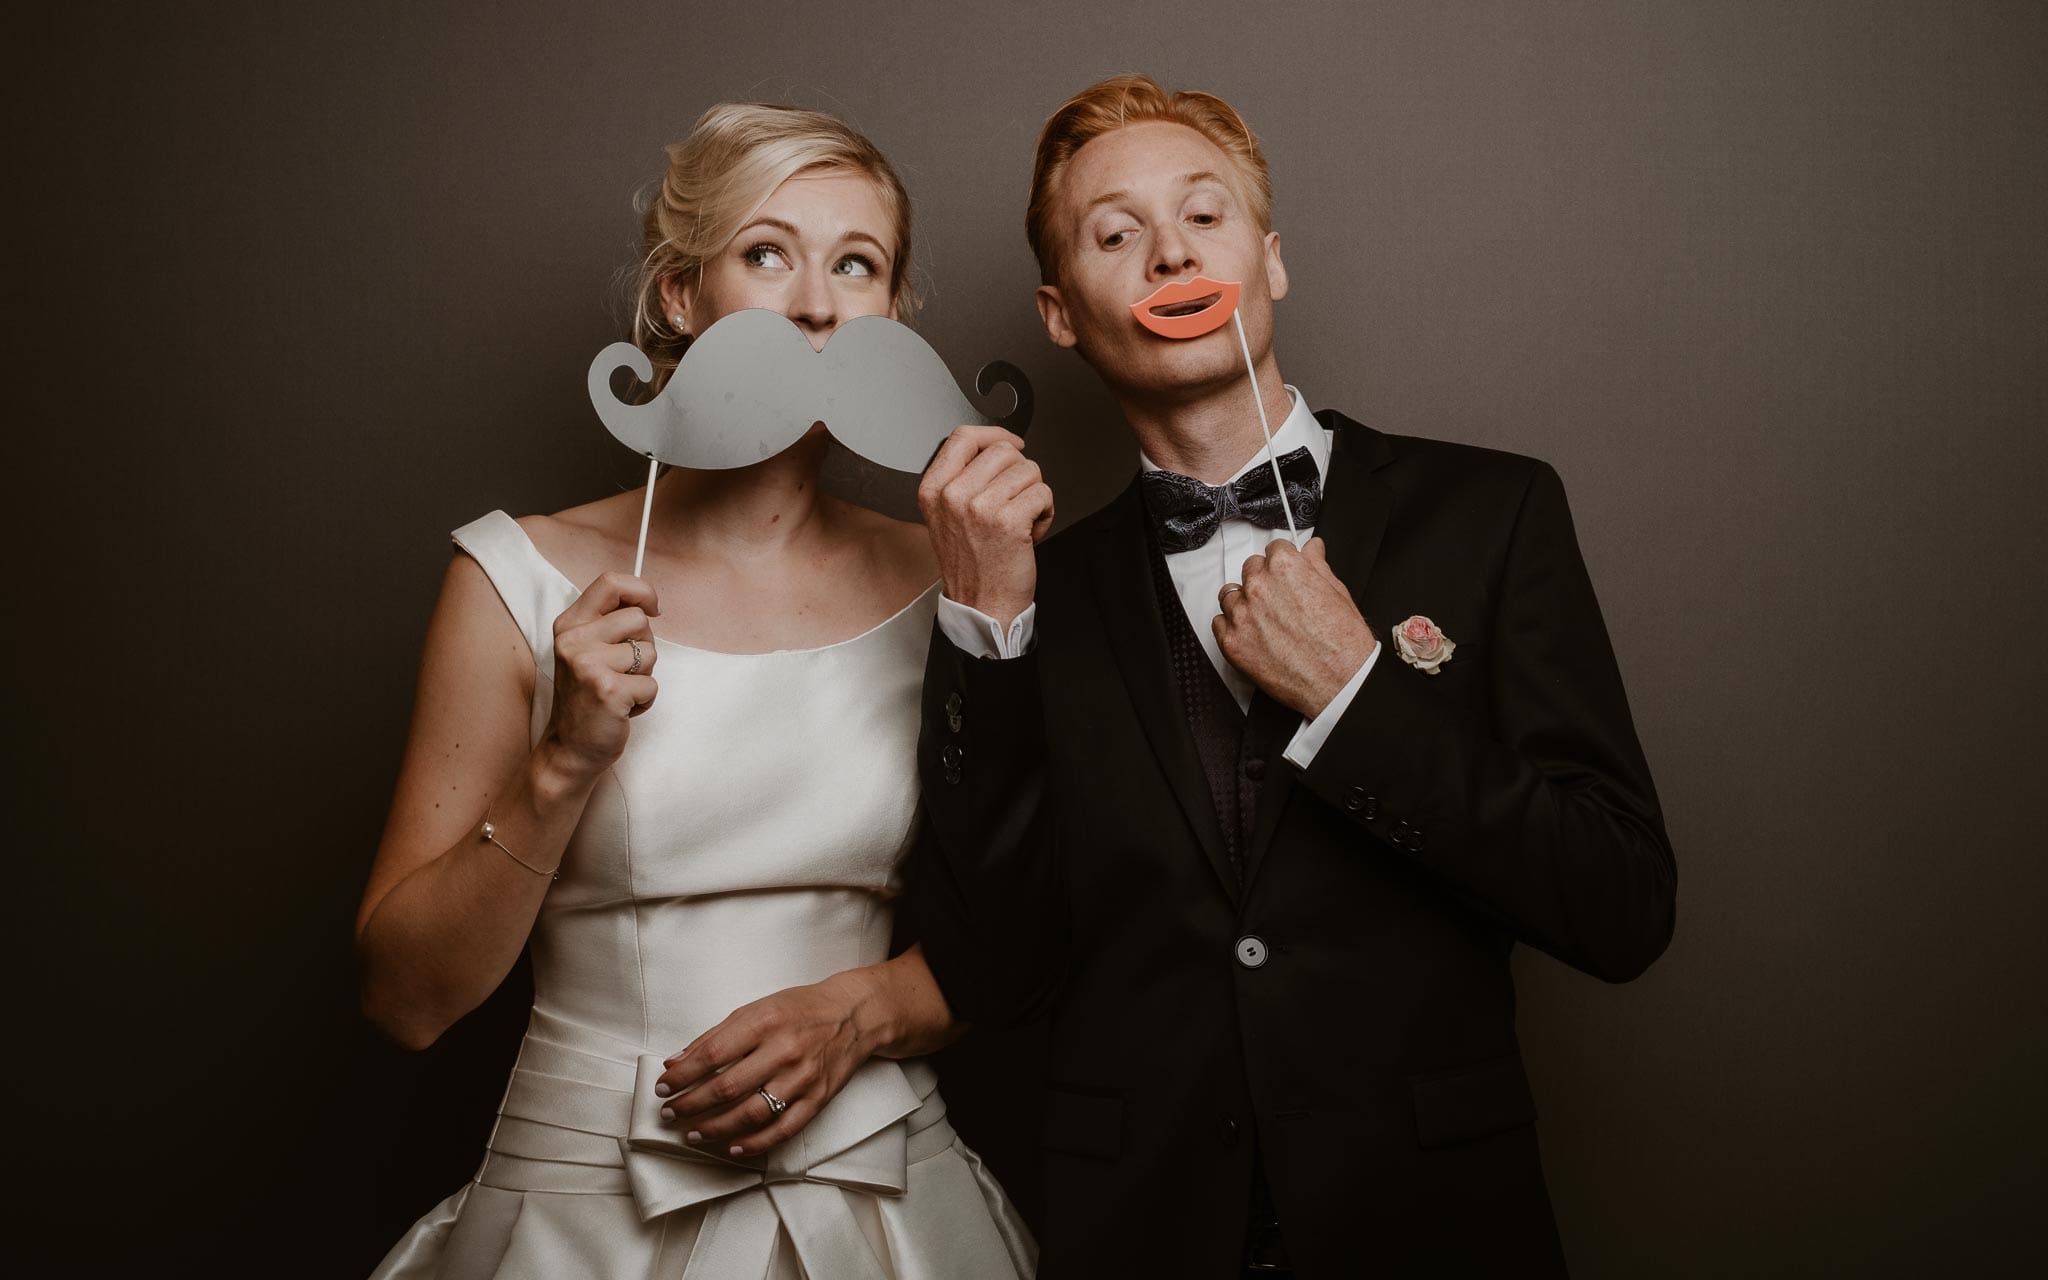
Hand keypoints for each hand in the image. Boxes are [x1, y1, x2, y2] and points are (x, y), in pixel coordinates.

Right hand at [539, 571, 659, 777]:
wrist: (568, 749)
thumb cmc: (585, 698)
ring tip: (619, 690)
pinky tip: (622, 708)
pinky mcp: (608, 690)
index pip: (610, 582)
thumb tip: (649, 603)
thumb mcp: (585, 651)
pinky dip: (645, 700)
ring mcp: (589, 665)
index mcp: (569, 624)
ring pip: (649, 652)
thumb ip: (608, 623)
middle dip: (643, 646)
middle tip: (621, 671)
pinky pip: (652, 685)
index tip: (653, 608)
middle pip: (638, 619)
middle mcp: (574, 640)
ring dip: (644, 676)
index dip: (641, 590)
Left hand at [653, 973, 877, 1156]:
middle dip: (690, 1104)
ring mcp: (801, 1078)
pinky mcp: (816, 1099)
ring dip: (715, 1128)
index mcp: (764, 1022)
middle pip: (727, 1087)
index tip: (663, 1086)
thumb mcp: (756, 1009)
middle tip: (670, 1112)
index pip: (712, 1054)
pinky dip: (755, 1144)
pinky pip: (782, 1130)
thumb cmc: (799, 1009)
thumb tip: (676, 1062)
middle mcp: (783, 1051)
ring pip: (751, 1114)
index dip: (683, 1075)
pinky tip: (732, 1147)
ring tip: (692, 1133)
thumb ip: (716, 1036)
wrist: (853, 1015)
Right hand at [918, 424, 1053, 627]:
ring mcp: (980, 507)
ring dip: (1034, 494)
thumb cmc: (971, 564)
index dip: (995, 435)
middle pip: (1004, 451)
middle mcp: (953, 495)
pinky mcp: (1009, 521)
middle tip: (1014, 503)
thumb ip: (962, 477)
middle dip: (1020, 474)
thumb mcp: (947, 515)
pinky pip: (1043, 494)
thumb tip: (997, 447)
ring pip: (1028, 470)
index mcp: (934, 489)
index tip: (1012, 444)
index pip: (964, 437)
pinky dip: (1046, 513)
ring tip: (1021, 520)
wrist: (981, 605)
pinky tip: (1031, 532)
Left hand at [1213, 537, 1376, 717]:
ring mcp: (1242, 615)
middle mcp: (1259, 587)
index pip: (1273, 550)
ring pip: (1230, 595)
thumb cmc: (1342, 643)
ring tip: (1265, 621)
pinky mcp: (1231, 642)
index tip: (1285, 574)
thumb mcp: (1337, 592)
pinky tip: (1253, 636)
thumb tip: (1312, 550)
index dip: (1282, 563)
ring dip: (1244, 603)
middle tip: (1279, 602)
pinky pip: (1219, 623)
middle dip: (1264, 581)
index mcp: (1285, 568)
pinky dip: (1232, 628)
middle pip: (1250, 570)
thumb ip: (1317, 565)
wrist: (1340, 682)